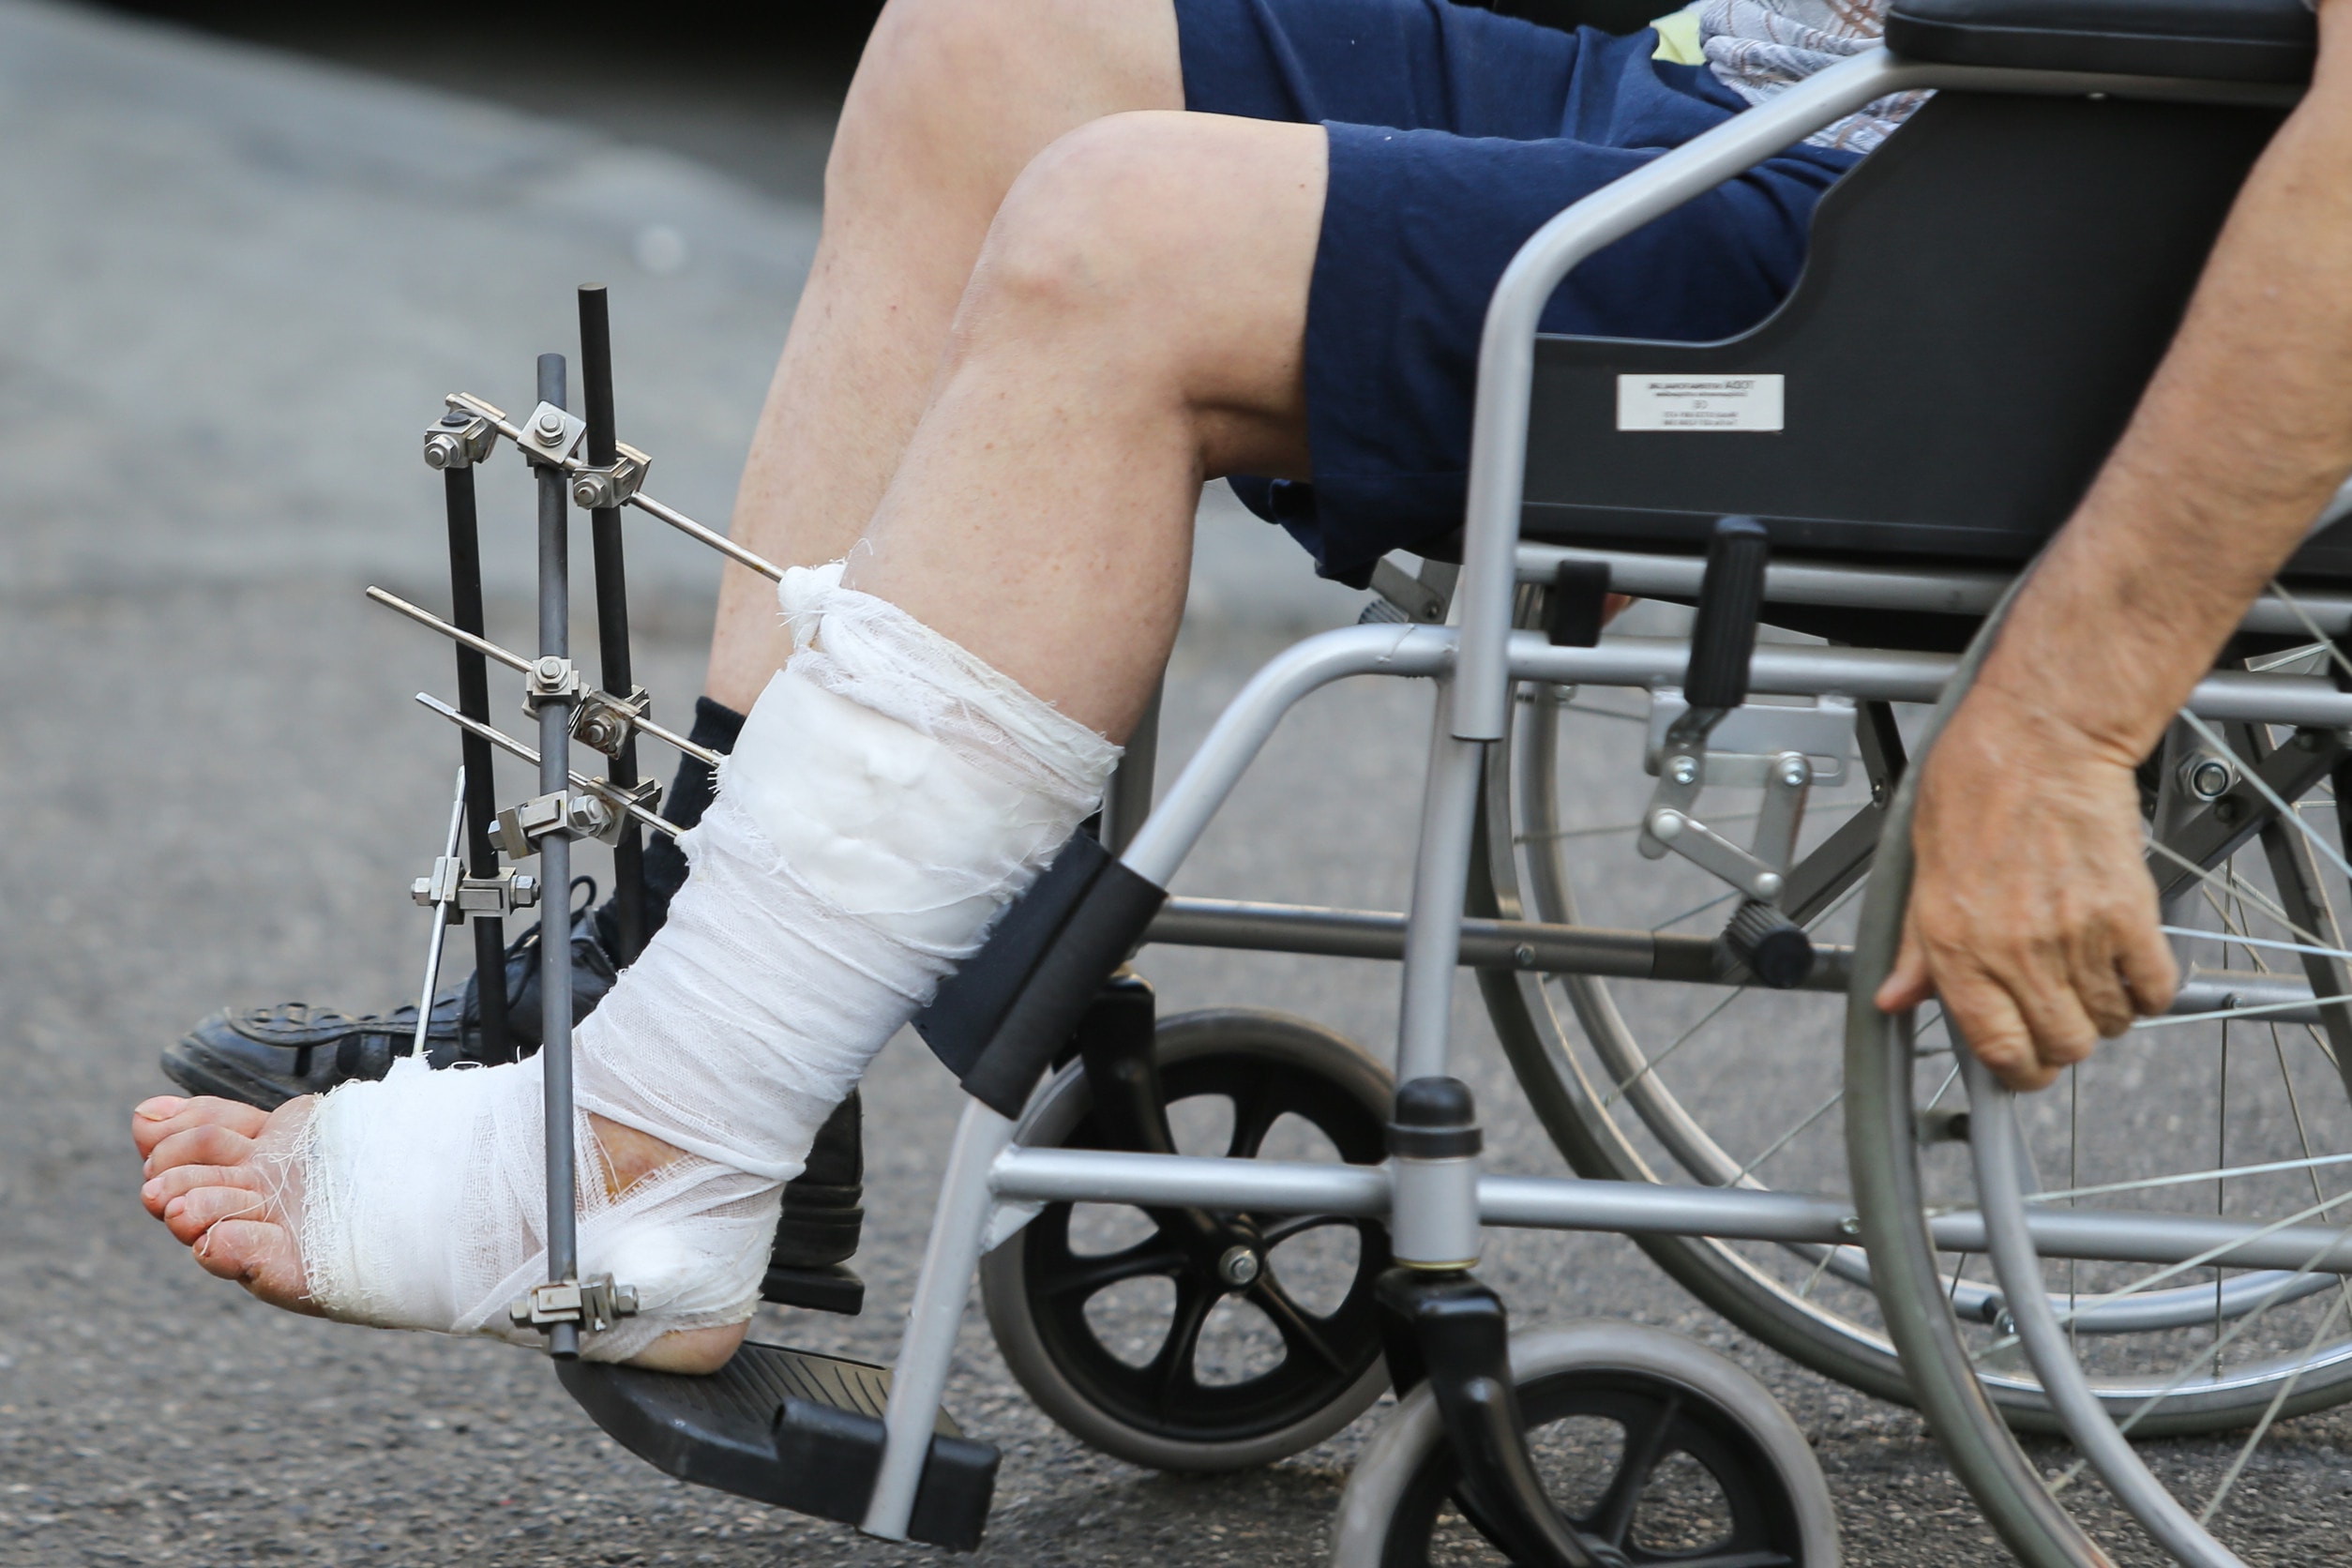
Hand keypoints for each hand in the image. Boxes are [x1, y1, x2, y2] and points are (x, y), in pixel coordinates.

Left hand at [1874, 686, 2177, 1090]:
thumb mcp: (1922, 872)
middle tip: (2059, 1013)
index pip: (1996, 1049)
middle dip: (2062, 1043)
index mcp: (1956, 947)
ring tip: (2089, 974)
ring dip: (2104, 1011)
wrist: (2039, 740)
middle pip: (2061, 1046)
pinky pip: (2154, 987)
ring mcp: (2075, 936)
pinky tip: (2128, 963)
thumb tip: (1894, 998)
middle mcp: (2015, 951)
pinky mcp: (2128, 914)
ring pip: (2109, 1022)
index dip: (2017, 1072)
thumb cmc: (1974, 788)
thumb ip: (1915, 947)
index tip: (2024, 1065)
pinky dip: (2147, 987)